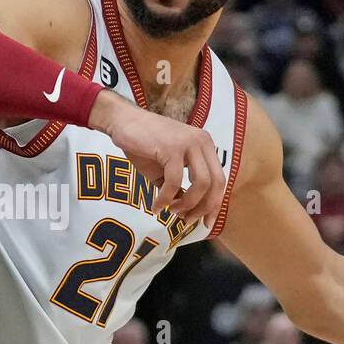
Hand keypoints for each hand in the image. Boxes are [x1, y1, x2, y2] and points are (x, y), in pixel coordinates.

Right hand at [89, 92, 224, 228]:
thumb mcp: (166, 170)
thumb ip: (179, 188)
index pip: (220, 179)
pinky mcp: (172, 148)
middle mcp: (202, 142)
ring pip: (201, 184)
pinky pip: (175, 181)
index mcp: (205, 146)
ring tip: (171, 210)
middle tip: (187, 219)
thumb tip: (185, 211)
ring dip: (186, 204)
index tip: (206, 222)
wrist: (123, 122)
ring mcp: (189, 143)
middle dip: (203, 208)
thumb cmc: (144, 145)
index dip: (215, 204)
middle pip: (216, 184)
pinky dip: (166, 198)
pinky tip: (156, 205)